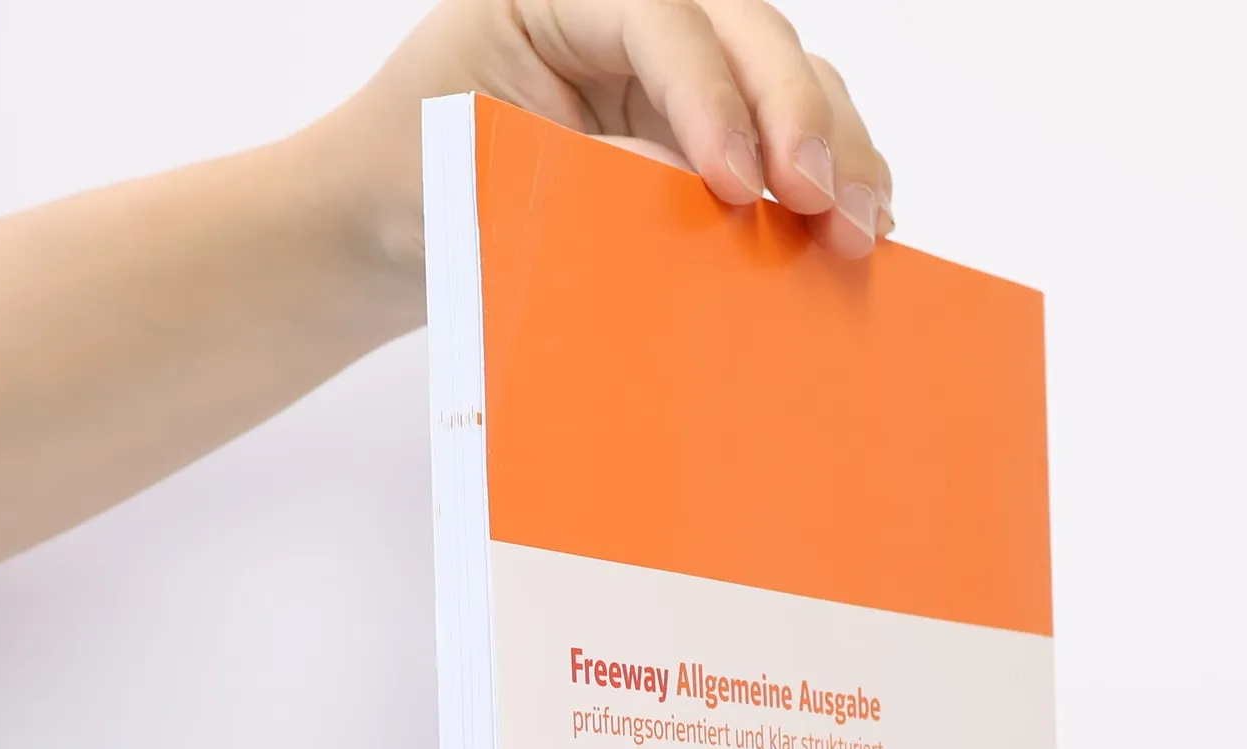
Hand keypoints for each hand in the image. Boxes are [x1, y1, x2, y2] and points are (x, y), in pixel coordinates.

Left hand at [319, 0, 892, 285]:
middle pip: (748, 32)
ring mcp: (672, 73)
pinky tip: (855, 231)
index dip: (713, 95)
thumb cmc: (407, 186)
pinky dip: (826, 179)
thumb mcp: (478, 175)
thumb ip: (589, 177)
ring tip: (860, 228)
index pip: (662, 18)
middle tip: (824, 204)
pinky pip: (783, 138)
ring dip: (836, 148)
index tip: (737, 184)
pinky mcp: (698, 134)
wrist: (386, 230)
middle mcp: (629, 17)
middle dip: (800, 117)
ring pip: (785, 78)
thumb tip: (707, 203)